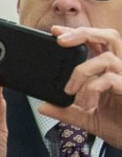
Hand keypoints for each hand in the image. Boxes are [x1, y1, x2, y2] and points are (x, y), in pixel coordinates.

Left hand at [39, 25, 121, 147]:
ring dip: (82, 71)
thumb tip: (43, 106)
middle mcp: (120, 69)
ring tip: (70, 91)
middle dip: (84, 33)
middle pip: (109, 36)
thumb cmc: (117, 125)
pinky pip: (110, 80)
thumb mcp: (85, 118)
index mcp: (109, 70)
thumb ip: (65, 111)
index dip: (77, 33)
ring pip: (106, 58)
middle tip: (61, 41)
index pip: (96, 42)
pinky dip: (93, 89)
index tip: (55, 32)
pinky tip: (86, 104)